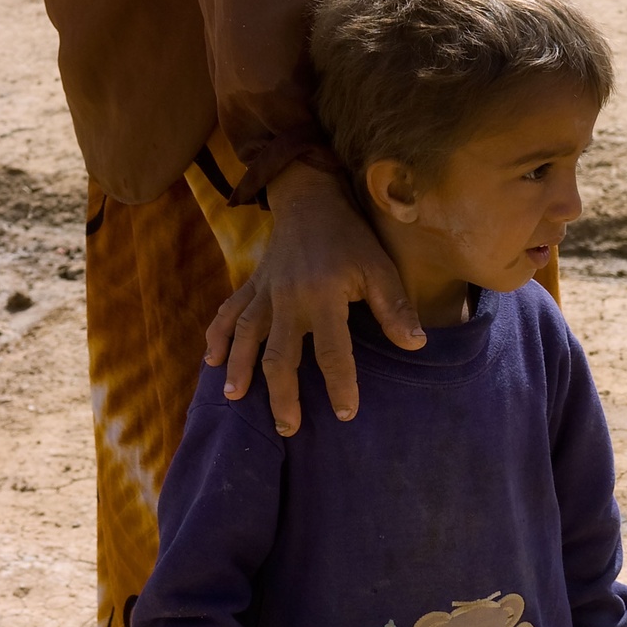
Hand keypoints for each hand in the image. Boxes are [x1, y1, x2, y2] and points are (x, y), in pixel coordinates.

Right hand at [206, 162, 425, 434]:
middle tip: (288, 428)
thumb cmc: (351, 237)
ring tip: (235, 399)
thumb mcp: (380, 267)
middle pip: (280, 355)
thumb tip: (415, 345)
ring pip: (246, 336)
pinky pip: (229, 312)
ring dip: (239, 368)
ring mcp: (265, 292)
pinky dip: (217, 335)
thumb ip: (395, 307)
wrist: (311, 198)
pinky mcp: (252, 286)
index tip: (346, 413)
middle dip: (282, 394)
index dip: (340, 383)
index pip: (331, 350)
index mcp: (323, 296)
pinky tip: (211, 360)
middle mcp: (288, 299)